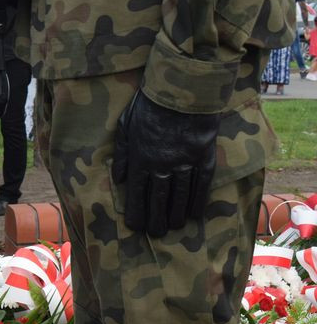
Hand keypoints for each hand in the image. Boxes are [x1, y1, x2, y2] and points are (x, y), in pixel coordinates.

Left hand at [112, 90, 219, 237]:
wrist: (183, 89)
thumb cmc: (150, 105)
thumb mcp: (126, 125)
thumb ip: (122, 154)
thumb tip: (120, 179)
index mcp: (140, 159)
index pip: (137, 194)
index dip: (136, 213)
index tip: (136, 227)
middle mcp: (162, 165)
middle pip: (159, 200)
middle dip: (156, 220)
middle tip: (156, 234)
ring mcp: (185, 162)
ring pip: (181, 196)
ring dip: (177, 215)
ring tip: (174, 228)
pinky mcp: (204, 157)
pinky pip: (202, 185)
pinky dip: (198, 201)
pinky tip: (196, 215)